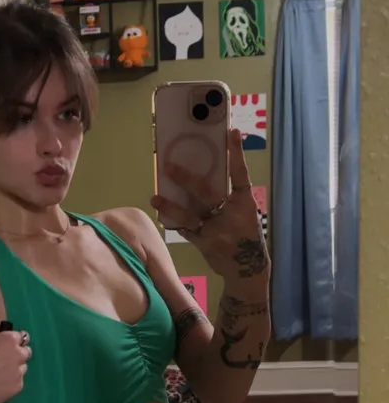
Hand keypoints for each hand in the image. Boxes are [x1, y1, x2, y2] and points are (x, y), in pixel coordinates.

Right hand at [0, 328, 31, 402]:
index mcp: (7, 339)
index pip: (20, 337)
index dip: (13, 343)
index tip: (7, 348)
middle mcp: (17, 353)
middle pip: (26, 352)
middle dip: (17, 356)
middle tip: (4, 363)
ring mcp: (19, 372)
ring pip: (23, 369)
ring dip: (15, 370)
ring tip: (0, 377)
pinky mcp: (18, 387)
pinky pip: (18, 383)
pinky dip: (11, 384)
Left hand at [150, 127, 269, 284]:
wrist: (248, 270)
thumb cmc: (246, 235)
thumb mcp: (246, 213)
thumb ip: (231, 197)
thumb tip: (208, 173)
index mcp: (245, 204)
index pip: (241, 175)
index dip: (237, 154)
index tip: (231, 133)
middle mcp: (230, 215)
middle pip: (206, 193)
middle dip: (186, 180)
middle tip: (167, 166)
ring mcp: (216, 231)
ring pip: (189, 215)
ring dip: (170, 207)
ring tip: (154, 198)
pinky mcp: (204, 244)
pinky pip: (185, 230)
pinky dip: (175, 222)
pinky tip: (163, 216)